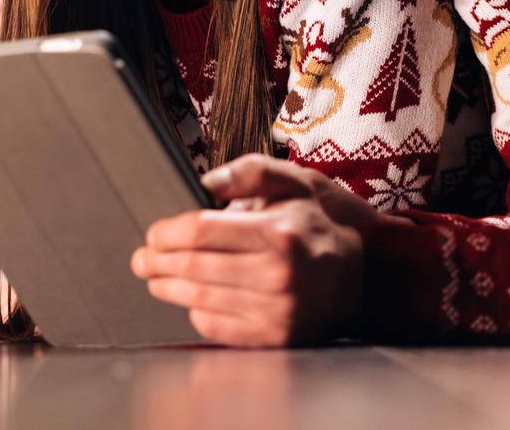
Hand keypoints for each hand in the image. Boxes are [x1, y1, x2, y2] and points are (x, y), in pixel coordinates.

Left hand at [130, 154, 406, 346]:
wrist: (368, 275)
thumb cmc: (324, 223)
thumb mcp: (296, 181)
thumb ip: (250, 171)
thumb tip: (206, 181)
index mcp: (278, 232)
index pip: (201, 232)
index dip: (167, 233)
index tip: (153, 233)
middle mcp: (277, 274)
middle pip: (194, 268)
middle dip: (158, 263)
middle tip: (141, 260)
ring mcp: (277, 311)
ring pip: (201, 300)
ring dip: (170, 289)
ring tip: (156, 279)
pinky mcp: (277, 337)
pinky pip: (219, 327)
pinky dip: (199, 313)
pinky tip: (195, 300)